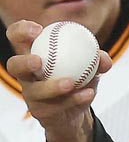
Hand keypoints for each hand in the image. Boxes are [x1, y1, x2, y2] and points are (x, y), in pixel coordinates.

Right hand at [6, 20, 112, 141]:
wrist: (78, 109)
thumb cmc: (80, 77)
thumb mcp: (92, 65)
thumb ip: (98, 58)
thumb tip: (102, 57)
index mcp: (35, 53)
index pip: (18, 37)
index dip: (21, 31)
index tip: (38, 30)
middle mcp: (27, 73)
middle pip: (14, 65)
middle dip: (23, 62)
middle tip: (38, 61)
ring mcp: (31, 93)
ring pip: (34, 91)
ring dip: (52, 86)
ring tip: (71, 83)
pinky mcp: (39, 111)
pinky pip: (55, 106)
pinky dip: (74, 99)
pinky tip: (88, 94)